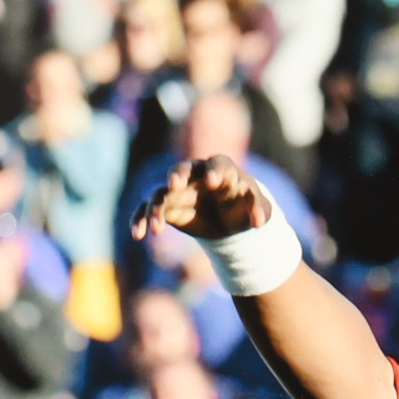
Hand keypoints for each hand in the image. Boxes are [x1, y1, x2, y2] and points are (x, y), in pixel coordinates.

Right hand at [130, 156, 268, 243]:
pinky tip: (138, 234)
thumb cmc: (244, 206)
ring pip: (162, 192)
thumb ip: (260, 211)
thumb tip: (260, 222)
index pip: (218, 164)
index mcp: (222, 170)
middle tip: (174, 185)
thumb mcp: (259, 209)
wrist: (228, 218)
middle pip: (183, 169)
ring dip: (156, 208)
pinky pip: (149, 209)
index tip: (212, 181)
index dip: (215, 171)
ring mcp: (178, 189)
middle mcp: (195, 175)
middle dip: (178, 175)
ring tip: (157, 228)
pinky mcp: (168, 206)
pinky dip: (142, 219)